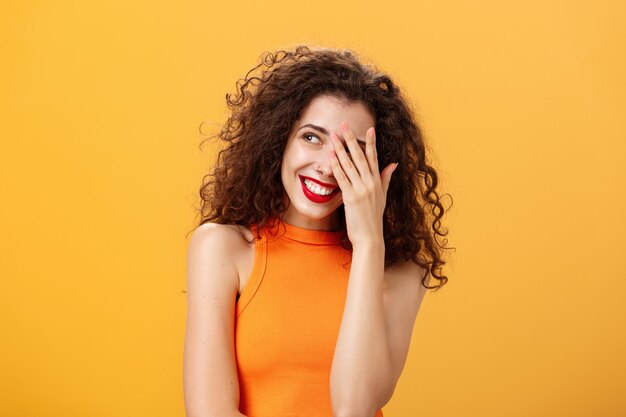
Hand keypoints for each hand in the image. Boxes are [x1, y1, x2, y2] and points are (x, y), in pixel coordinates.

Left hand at [329, 121, 397, 246]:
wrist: (370, 237)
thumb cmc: (374, 218)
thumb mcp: (383, 196)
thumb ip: (386, 178)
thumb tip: (393, 164)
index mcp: (377, 181)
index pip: (374, 157)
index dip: (371, 142)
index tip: (370, 129)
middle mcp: (370, 182)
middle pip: (359, 156)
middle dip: (351, 139)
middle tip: (344, 125)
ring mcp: (361, 189)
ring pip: (349, 164)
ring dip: (340, 148)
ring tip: (333, 136)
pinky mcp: (351, 197)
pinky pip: (342, 178)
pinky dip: (336, 166)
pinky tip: (330, 157)